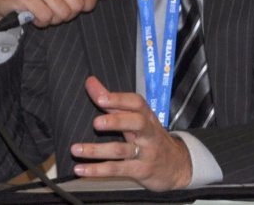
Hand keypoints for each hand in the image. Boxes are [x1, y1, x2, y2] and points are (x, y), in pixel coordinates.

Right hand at [0, 0, 97, 26]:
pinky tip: (33, 15)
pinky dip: (41, 22)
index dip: (88, 4)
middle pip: (76, 4)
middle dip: (67, 14)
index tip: (81, 7)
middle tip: (55, 10)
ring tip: (43, 11)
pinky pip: (45, 17)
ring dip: (53, 18)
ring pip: (61, 12)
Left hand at [70, 76, 191, 190]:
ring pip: (122, 150)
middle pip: (136, 123)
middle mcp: (148, 132)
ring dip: (97, 150)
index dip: (119, 99)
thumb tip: (90, 81)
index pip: (136, 103)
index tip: (100, 98)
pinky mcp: (140, 171)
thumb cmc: (151, 136)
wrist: (177, 165)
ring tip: (76, 149)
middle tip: (96, 123)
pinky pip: (118, 169)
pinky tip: (81, 169)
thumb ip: (112, 101)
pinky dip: (98, 170)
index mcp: (147, 116)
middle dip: (116, 122)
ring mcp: (145, 152)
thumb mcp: (137, 117)